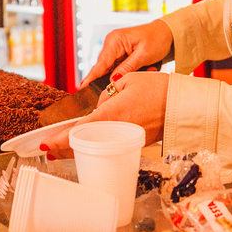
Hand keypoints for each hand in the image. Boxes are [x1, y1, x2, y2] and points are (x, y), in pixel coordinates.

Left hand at [41, 71, 167, 159]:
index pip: (80, 131)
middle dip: (66, 148)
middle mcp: (118, 130)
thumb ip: (109, 91)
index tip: (45, 145)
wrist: (186, 105)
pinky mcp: (138, 141)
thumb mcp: (129, 80)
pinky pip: (112, 145)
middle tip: (50, 151)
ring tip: (64, 149)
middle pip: (86, 144)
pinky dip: (98, 145)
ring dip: (81, 148)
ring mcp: (128, 139)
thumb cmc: (160, 89)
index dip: (60, 139)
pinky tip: (91, 144)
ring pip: (98, 147)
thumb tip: (101, 104)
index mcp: (112, 114)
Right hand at [80, 20, 173, 87]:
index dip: (91, 76)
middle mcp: (112, 44)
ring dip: (126, 75)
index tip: (82, 87)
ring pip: (113, 71)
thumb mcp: (143, 55)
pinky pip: (120, 69)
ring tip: (147, 68)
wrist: (167, 33)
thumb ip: (127, 68)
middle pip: (104, 69)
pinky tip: (146, 68)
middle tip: (127, 83)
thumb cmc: (157, 38)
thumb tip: (113, 80)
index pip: (101, 63)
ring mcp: (116, 50)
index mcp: (114, 40)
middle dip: (116, 78)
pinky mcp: (121, 55)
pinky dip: (130, 73)